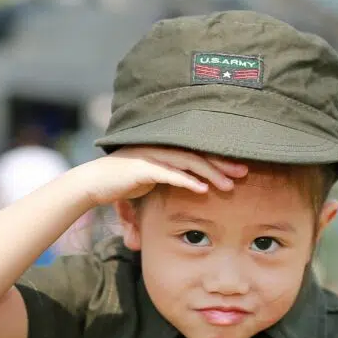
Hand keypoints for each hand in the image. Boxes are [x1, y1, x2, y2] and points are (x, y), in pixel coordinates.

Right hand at [76, 146, 248, 205]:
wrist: (93, 183)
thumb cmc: (123, 182)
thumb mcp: (152, 179)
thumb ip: (172, 179)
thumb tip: (196, 187)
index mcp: (166, 149)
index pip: (198, 152)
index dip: (219, 159)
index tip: (240, 169)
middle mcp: (161, 148)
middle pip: (198, 154)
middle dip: (222, 163)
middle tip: (244, 173)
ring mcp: (151, 156)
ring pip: (187, 163)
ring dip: (210, 174)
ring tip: (228, 185)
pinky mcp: (141, 169)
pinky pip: (168, 174)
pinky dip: (186, 182)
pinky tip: (202, 189)